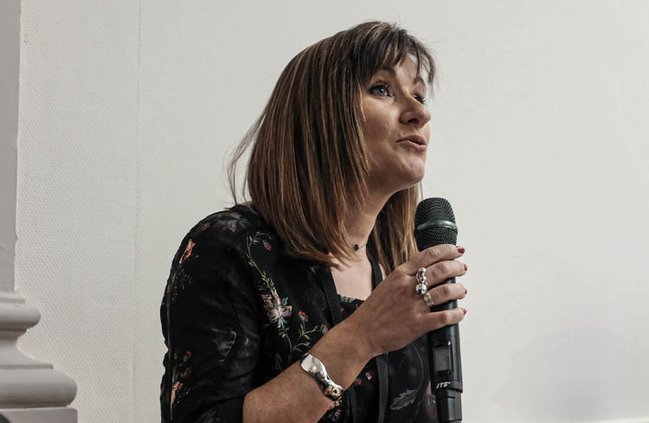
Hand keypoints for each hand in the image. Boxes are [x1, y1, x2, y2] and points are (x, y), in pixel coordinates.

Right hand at [346, 244, 467, 357]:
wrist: (363, 332)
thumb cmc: (374, 310)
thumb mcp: (387, 284)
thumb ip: (405, 277)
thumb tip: (425, 271)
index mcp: (399, 275)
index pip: (428, 255)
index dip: (447, 250)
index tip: (457, 251)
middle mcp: (407, 287)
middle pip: (441, 270)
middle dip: (457, 267)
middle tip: (462, 269)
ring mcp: (414, 305)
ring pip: (446, 291)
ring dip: (459, 289)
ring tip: (461, 290)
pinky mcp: (419, 324)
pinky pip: (444, 316)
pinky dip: (456, 314)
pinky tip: (459, 312)